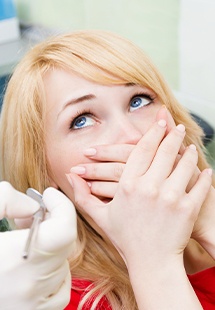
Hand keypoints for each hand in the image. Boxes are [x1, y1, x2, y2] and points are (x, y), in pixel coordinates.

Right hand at [0, 182, 76, 309]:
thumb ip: (4, 200)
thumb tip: (31, 205)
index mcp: (14, 260)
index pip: (64, 230)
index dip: (62, 206)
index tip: (48, 195)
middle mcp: (28, 286)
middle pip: (65, 244)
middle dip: (53, 220)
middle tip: (29, 214)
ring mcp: (32, 304)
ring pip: (63, 265)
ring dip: (51, 245)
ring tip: (26, 239)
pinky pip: (59, 289)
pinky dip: (53, 272)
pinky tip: (31, 264)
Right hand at [67, 120, 210, 266]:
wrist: (151, 263)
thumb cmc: (126, 239)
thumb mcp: (100, 216)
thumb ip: (82, 194)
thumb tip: (68, 175)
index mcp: (127, 186)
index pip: (141, 150)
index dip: (152, 133)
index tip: (160, 123)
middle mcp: (149, 188)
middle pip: (164, 151)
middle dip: (173, 135)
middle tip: (178, 127)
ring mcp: (170, 198)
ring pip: (183, 164)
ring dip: (189, 152)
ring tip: (190, 147)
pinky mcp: (188, 208)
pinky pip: (199, 185)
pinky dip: (204, 175)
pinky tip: (205, 170)